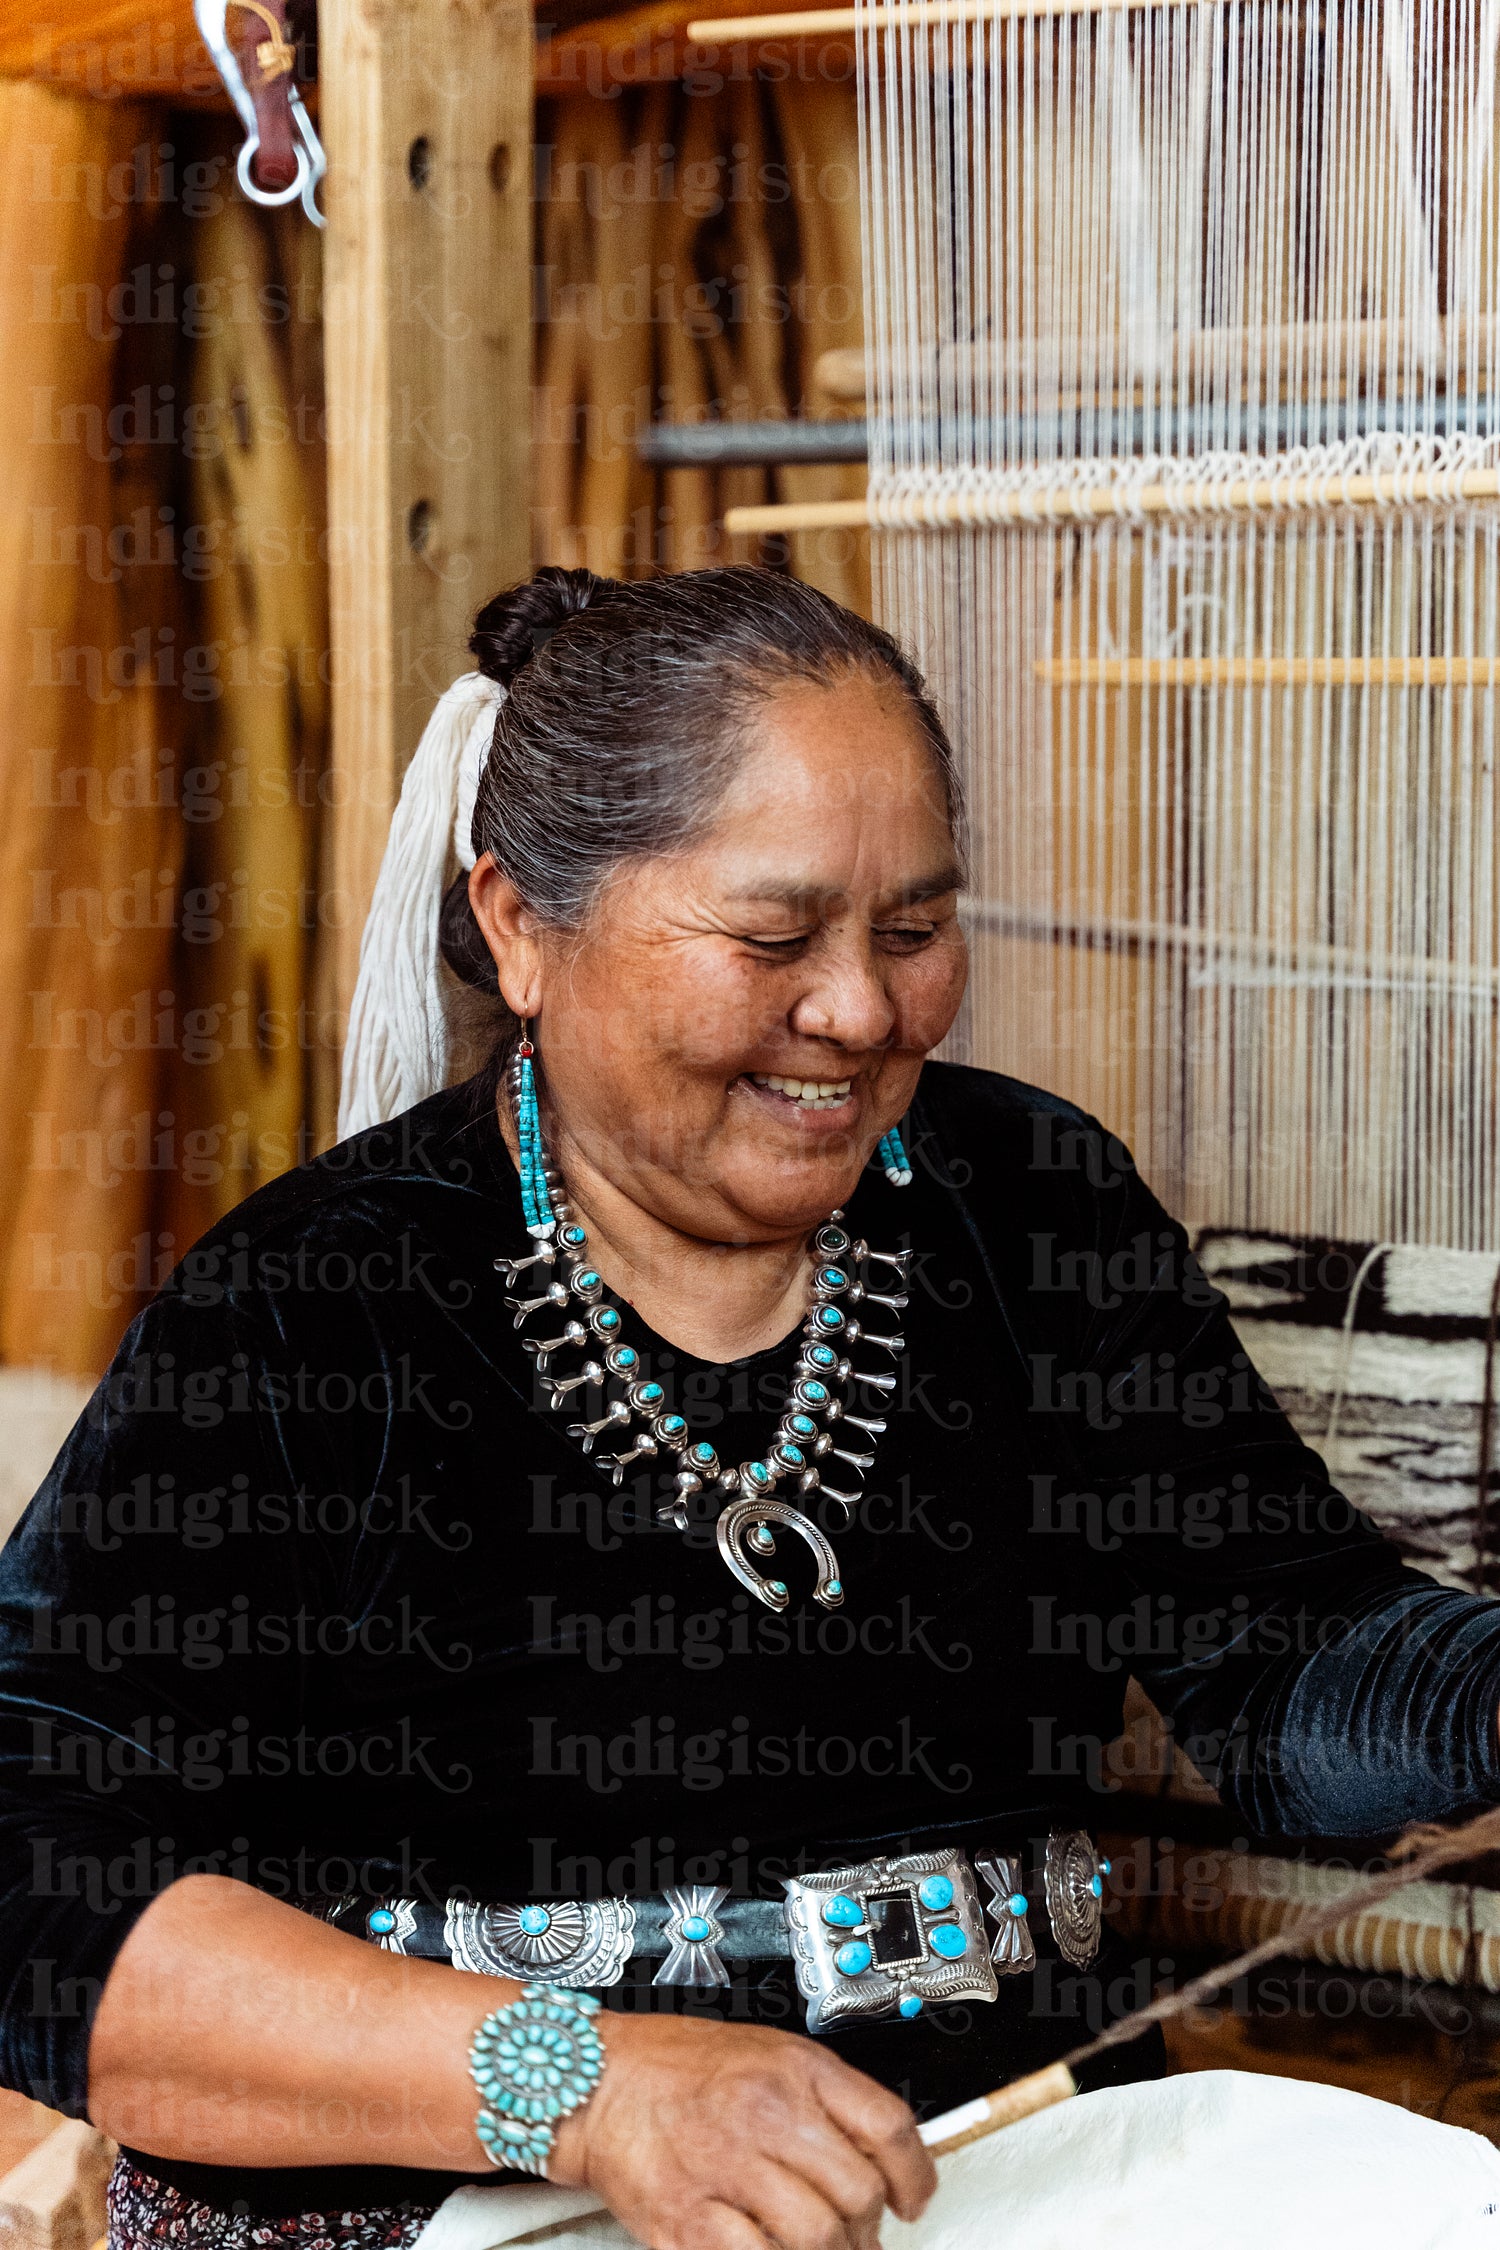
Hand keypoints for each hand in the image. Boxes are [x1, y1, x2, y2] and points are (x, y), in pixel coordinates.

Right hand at [548, 2010, 936, 2249]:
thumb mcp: (770, 2055)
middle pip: (857, 2194)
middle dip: (866, 2230)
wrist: (597, 2081)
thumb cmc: (678, 2067)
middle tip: (857, 2236)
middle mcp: (766, 2113)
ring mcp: (726, 2167)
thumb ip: (826, 2100)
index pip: (887, 2127)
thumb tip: (879, 2161)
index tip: (913, 2200)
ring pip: (817, 2238)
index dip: (915, 2175)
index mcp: (795, 2069)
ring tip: (817, 2249)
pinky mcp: (687, 2219)